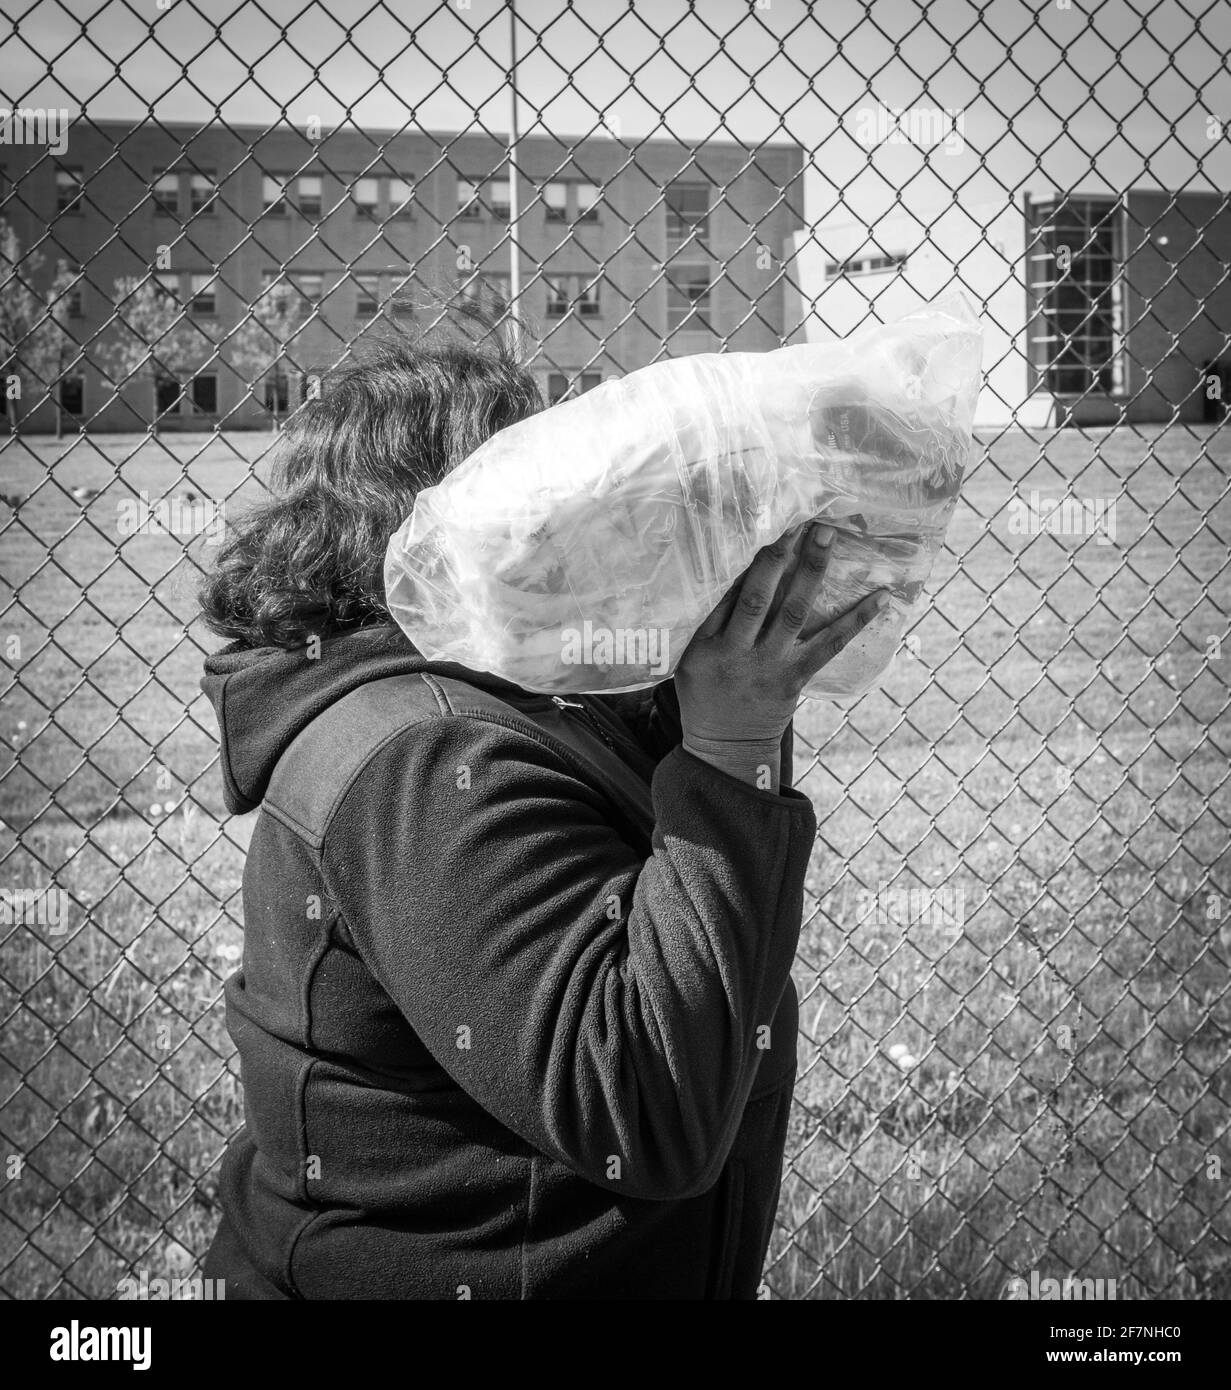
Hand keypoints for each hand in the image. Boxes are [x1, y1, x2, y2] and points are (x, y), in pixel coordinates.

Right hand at [674, 522, 889, 786]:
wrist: (727, 750)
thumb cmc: (704, 698)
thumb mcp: (689, 662)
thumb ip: (707, 625)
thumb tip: (733, 575)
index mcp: (705, 646)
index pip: (724, 594)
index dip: (744, 560)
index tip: (763, 526)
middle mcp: (738, 653)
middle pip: (758, 597)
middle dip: (778, 556)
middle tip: (798, 520)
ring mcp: (770, 665)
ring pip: (794, 612)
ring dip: (812, 571)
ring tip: (827, 536)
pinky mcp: (796, 677)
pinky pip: (830, 644)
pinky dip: (857, 619)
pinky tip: (880, 597)